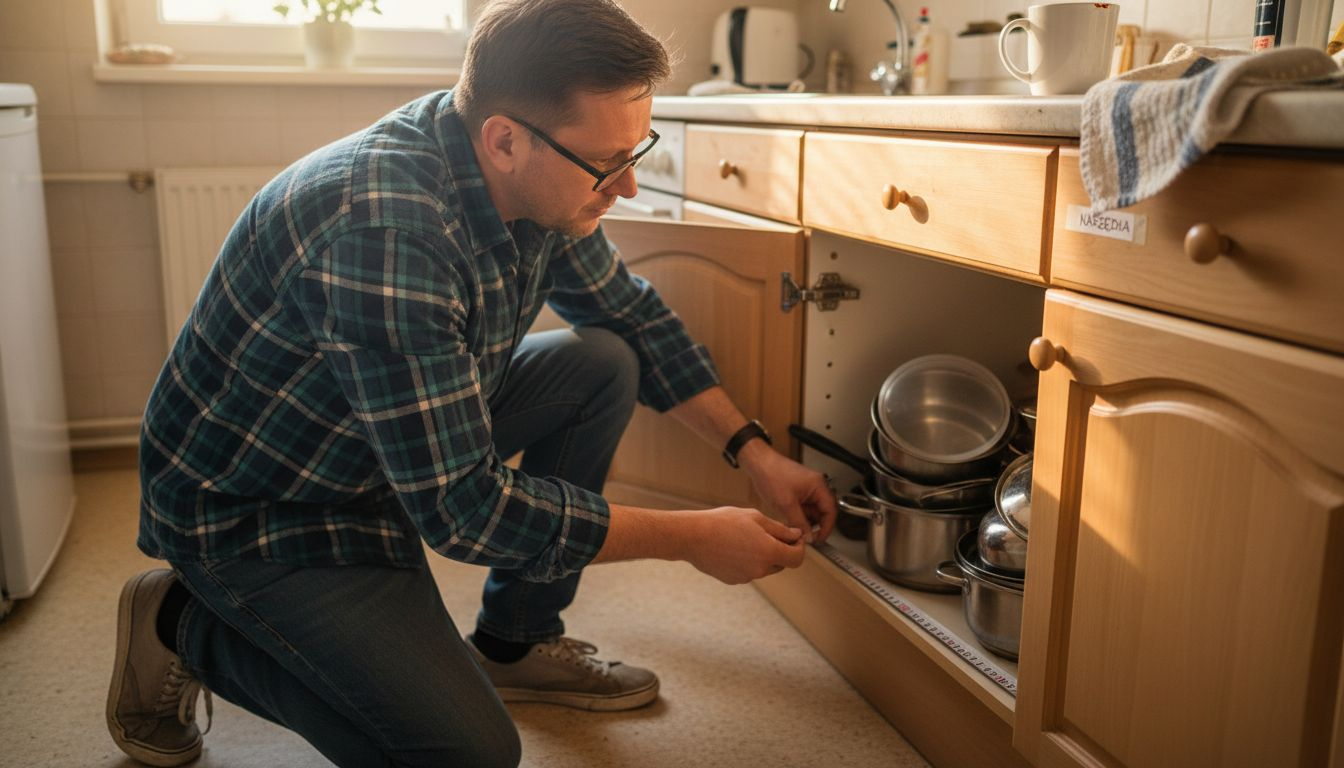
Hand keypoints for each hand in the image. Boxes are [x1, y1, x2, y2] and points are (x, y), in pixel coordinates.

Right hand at [685, 507, 806, 584]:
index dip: (799, 548)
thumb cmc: (723, 522)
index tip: (794, 538)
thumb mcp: (755, 518)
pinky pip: (749, 571)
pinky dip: (747, 561)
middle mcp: (760, 569)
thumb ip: (780, 529)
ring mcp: (747, 577)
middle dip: (780, 550)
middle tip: (766, 533)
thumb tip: (796, 535)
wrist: (693, 537)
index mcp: (769, 552)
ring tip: (744, 537)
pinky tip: (733, 547)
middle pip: (781, 563)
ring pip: (764, 567)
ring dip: (762, 555)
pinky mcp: (734, 580)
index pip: (797, 558)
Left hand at [739, 442, 837, 543]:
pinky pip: (804, 507)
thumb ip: (799, 523)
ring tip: (796, 529)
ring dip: (806, 521)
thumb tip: (808, 536)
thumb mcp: (786, 504)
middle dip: (815, 526)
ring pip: (812, 511)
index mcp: (818, 486)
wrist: (758, 463)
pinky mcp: (798, 490)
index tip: (819, 539)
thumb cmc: (771, 475)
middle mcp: (815, 486)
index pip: (831, 511)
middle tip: (807, 537)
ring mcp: (807, 488)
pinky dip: (799, 516)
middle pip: (823, 511)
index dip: (826, 528)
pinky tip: (790, 521)